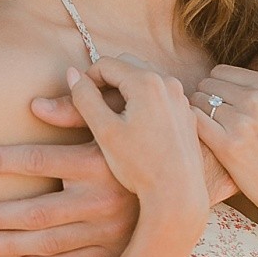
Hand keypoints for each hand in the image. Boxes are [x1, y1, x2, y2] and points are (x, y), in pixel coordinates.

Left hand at [0, 96, 142, 256]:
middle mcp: (104, 198)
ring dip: (12, 244)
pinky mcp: (116, 250)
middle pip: (38, 210)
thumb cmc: (146, 141)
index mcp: (101, 161)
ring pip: (51, 241)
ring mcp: (110, 229)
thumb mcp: (116, 120)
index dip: (1, 161)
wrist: (190, 183)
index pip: (39, 160)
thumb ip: (77, 109)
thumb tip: (35, 103)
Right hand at [62, 59, 210, 243]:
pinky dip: (144, 104)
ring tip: (113, 120)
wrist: (178, 192)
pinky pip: (160, 97)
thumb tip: (71, 74)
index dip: (86, 79)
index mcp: (145, 82)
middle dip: (107, 82)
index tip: (78, 101)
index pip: (106, 64)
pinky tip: (137, 130)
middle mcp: (167, 82)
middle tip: (93, 109)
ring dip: (125, 92)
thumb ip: (85, 99)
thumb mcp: (104, 132)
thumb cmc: (139, 165)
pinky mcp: (186, 113)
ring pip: (145, 82)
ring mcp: (180, 97)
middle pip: (127, 67)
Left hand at [190, 60, 257, 222]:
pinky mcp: (229, 146)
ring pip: (198, 102)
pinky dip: (190, 126)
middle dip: (202, 99)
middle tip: (204, 119)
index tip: (214, 105)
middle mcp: (256, 99)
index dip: (213, 88)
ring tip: (201, 130)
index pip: (221, 72)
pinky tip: (193, 139)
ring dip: (194, 114)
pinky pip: (196, 122)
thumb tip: (249, 74)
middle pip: (207, 85)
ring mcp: (242, 122)